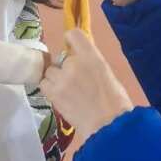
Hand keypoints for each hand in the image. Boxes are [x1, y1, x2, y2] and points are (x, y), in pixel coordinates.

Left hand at [41, 29, 132, 144]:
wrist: (108, 125)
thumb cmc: (116, 103)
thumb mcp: (108, 75)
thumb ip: (92, 65)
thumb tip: (82, 64)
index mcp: (92, 57)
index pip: (74, 34)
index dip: (71, 40)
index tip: (71, 48)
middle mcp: (74, 63)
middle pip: (61, 58)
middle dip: (66, 68)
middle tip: (76, 83)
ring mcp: (61, 78)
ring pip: (50, 72)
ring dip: (56, 79)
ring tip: (67, 92)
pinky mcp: (53, 93)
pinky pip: (44, 84)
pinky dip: (50, 89)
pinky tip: (60, 97)